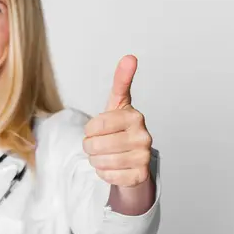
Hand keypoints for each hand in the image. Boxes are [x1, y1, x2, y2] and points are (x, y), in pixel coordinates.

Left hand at [83, 55, 152, 186]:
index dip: (89, 129)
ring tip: (104, 155)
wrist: (133, 157)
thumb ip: (121, 80)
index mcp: (135, 116)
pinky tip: (112, 167)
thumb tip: (130, 57)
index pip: (96, 124)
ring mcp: (143, 157)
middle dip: (90, 146)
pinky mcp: (140, 176)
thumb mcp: (117, 103)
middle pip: (96, 145)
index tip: (95, 128)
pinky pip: (109, 177)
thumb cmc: (120, 128)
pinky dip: (104, 173)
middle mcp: (144, 136)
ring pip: (101, 162)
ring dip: (96, 160)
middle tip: (97, 144)